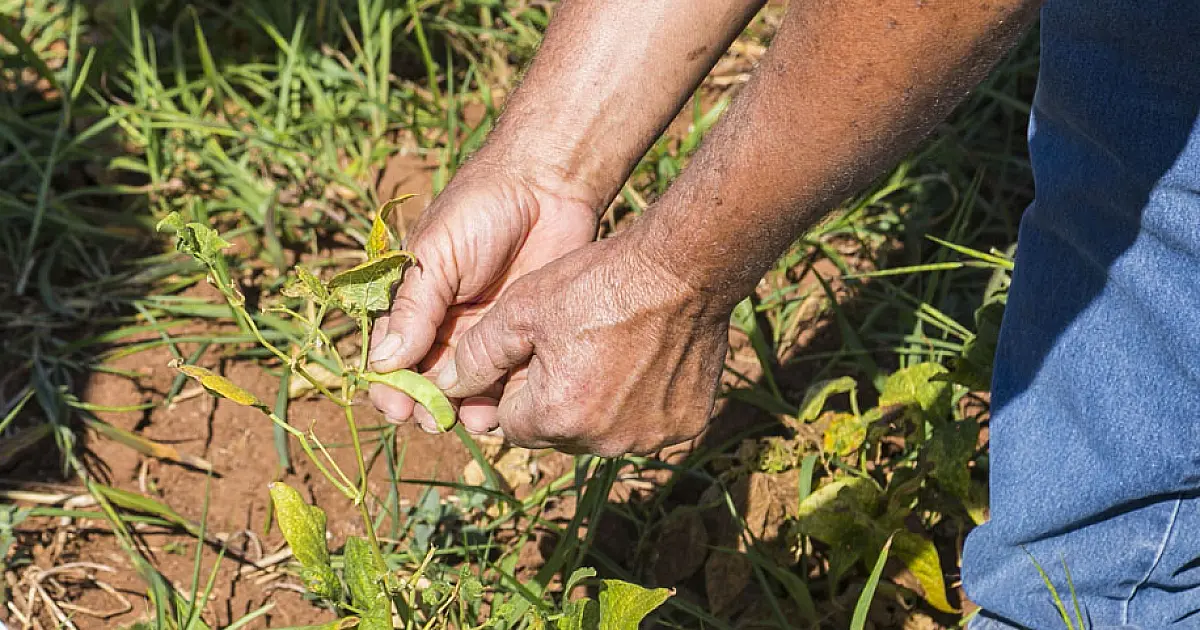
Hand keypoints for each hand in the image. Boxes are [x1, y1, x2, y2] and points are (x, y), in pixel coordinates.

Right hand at [368, 160, 597, 432]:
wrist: (547, 187)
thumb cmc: (480, 210)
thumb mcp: (436, 255)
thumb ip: (413, 307)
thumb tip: (382, 363)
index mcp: (414, 303)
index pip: (390, 355)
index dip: (388, 384)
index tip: (394, 406)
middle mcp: (445, 325)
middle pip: (426, 381)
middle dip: (425, 405)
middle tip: (433, 420)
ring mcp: (485, 335)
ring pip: (466, 388)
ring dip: (462, 409)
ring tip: (468, 419)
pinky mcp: (523, 339)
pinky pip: (506, 379)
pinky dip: (500, 400)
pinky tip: (499, 412)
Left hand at [433, 229, 731, 455]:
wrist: (684, 270)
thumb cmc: (599, 283)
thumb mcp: (523, 308)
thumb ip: (477, 354)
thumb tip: (444, 387)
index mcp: (556, 416)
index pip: (512, 423)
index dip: (515, 387)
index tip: (532, 355)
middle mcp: (602, 440)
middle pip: (558, 431)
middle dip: (555, 399)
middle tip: (572, 348)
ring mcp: (648, 437)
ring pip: (603, 430)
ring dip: (598, 404)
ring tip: (610, 352)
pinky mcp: (683, 426)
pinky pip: (647, 424)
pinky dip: (642, 402)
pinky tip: (646, 362)